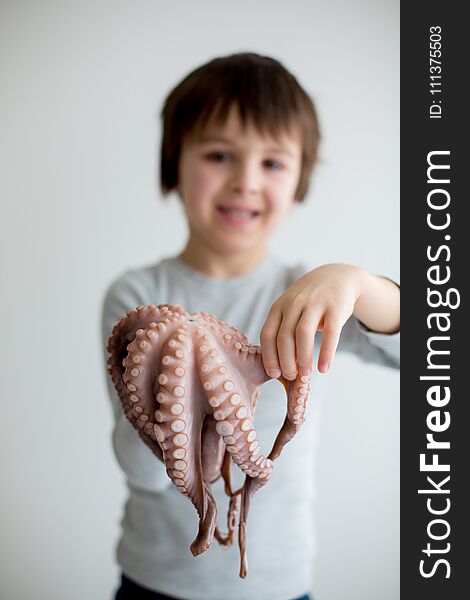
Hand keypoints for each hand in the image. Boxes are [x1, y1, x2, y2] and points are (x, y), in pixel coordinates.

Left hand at [260, 264, 364, 378]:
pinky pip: (330, 333)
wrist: (338, 276)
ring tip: (305, 375)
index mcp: (279, 306)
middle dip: (285, 360)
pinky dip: (326, 353)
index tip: (274, 373)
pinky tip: (324, 368)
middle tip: (290, 376)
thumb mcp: (291, 309)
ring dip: (303, 358)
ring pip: (303, 334)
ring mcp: (315, 303)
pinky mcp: (335, 307)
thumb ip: (283, 331)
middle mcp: (294, 303)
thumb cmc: (310, 302)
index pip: (268, 334)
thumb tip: (280, 366)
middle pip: (284, 336)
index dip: (269, 356)